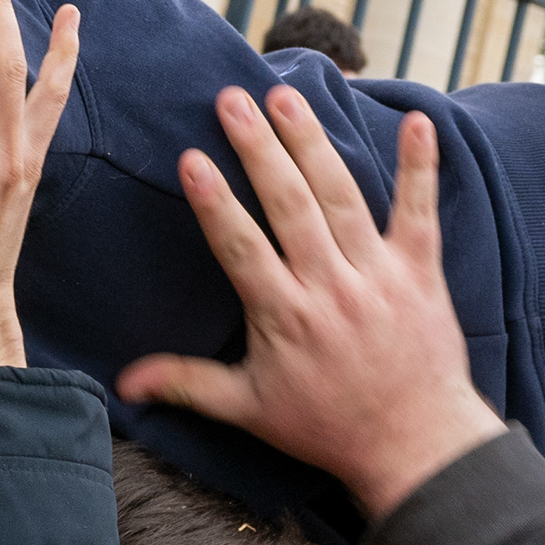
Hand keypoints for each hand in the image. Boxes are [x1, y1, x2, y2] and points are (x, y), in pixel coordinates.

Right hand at [116, 86, 498, 521]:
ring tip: (284, 98)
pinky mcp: (420, 272)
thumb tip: (124, 384)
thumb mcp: (249, 409)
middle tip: (232, 100)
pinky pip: (420, 212)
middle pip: (290, 206)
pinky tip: (419, 120)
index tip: (192, 158)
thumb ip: (187, 385)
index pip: (242, 247)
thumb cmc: (328, 427)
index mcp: (283, 316)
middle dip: (259, 149)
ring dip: (312, 143)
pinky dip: (420, 166)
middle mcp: (329, 287)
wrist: (415, 446)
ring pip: (341, 197)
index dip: (216, 202)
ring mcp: (377, 275)